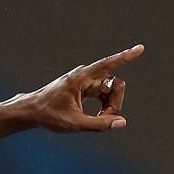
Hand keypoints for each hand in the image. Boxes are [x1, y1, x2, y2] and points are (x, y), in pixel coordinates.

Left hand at [15, 44, 143, 132]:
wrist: (33, 111)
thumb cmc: (49, 115)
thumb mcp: (74, 124)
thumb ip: (99, 125)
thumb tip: (121, 122)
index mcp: (81, 78)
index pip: (108, 64)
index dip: (126, 57)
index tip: (140, 49)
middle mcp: (86, 75)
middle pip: (115, 85)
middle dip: (115, 104)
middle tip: (104, 120)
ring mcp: (86, 81)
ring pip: (111, 91)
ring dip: (109, 107)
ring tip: (97, 120)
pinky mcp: (86, 88)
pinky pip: (104, 94)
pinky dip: (105, 107)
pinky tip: (98, 117)